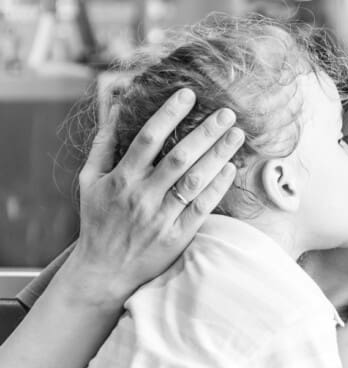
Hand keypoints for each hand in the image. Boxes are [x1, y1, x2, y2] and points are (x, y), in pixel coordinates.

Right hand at [68, 88, 244, 307]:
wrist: (103, 272)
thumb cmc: (98, 221)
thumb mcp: (90, 181)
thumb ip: (103, 145)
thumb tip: (114, 109)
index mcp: (121, 179)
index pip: (147, 139)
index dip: (168, 114)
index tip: (188, 95)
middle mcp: (142, 196)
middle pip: (178, 157)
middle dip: (204, 132)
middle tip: (227, 112)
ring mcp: (161, 217)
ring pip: (194, 181)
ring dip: (217, 155)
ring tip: (237, 134)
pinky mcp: (178, 235)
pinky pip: (201, 207)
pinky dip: (216, 187)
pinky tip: (231, 168)